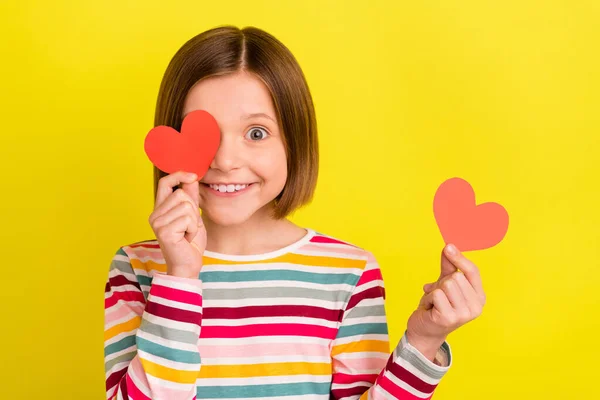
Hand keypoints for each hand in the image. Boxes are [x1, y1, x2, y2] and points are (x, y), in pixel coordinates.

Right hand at [148, 171, 205, 278]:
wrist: (188, 265)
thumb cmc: (190, 243)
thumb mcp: (193, 216)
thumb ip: (191, 198)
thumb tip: (192, 177)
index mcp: (160, 209)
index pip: (164, 183)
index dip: (178, 175)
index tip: (192, 175)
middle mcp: (155, 214)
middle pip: (181, 194)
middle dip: (193, 210)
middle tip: (189, 227)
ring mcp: (157, 223)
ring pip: (186, 206)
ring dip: (194, 222)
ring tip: (187, 233)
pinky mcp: (164, 231)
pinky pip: (188, 219)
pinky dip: (193, 229)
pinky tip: (186, 239)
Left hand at [406, 244, 485, 361]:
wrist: (425, 330)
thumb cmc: (437, 306)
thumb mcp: (445, 283)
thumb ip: (449, 266)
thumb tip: (449, 246)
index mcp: (479, 297)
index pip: (473, 271)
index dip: (459, 258)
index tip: (448, 247)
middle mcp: (476, 307)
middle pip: (456, 277)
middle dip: (442, 283)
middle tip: (439, 295)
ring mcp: (464, 314)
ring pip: (447, 284)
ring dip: (435, 291)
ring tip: (435, 302)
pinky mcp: (449, 318)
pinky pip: (437, 294)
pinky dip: (429, 298)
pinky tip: (431, 308)